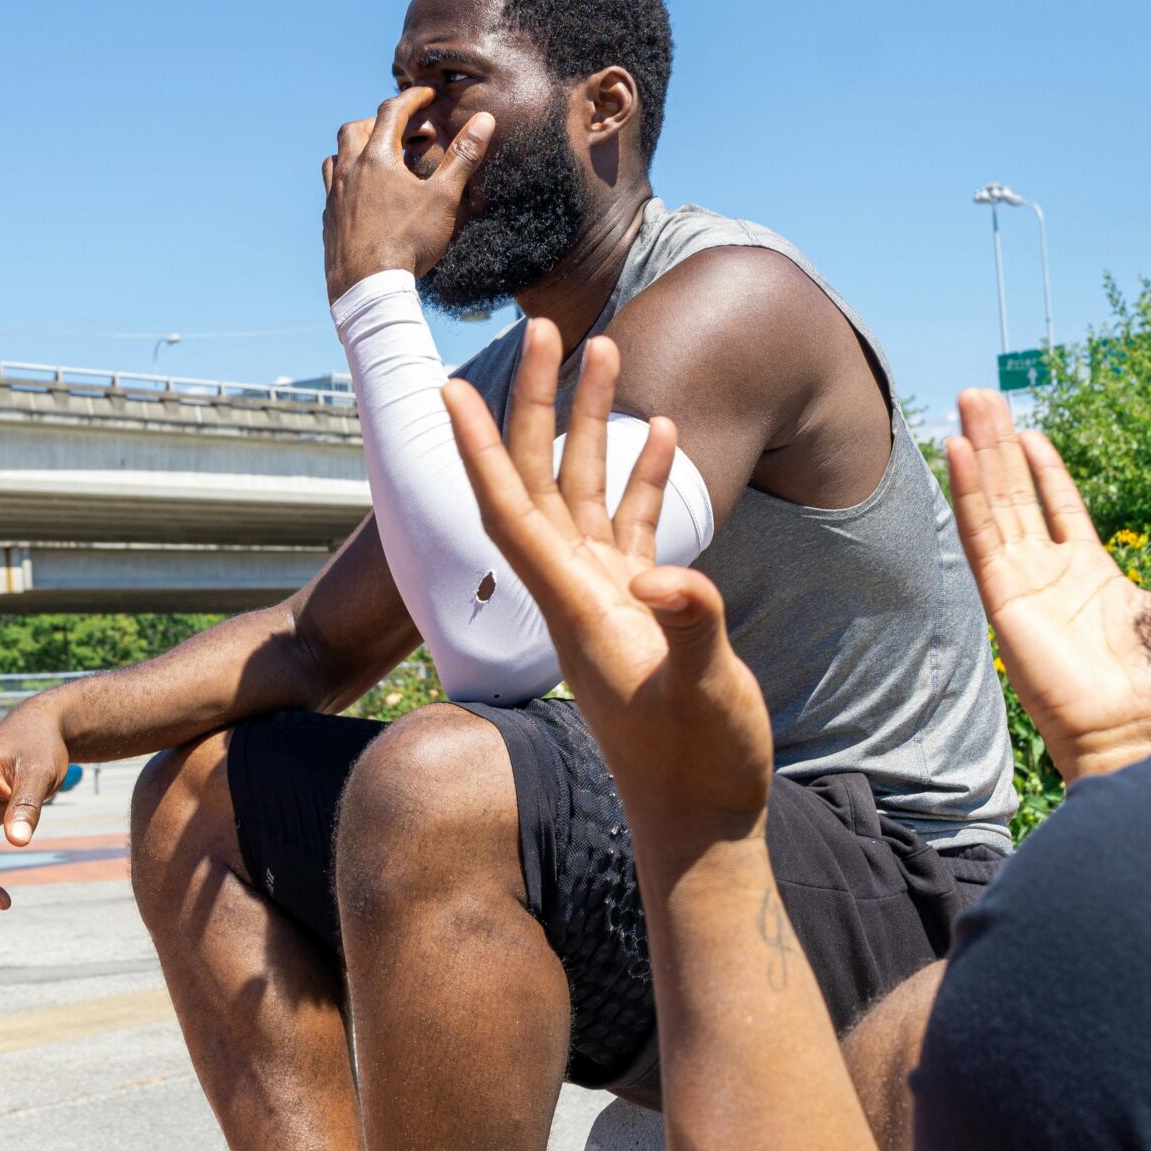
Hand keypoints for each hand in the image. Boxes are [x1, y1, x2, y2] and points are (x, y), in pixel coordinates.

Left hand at [321, 86, 492, 299]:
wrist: (368, 286)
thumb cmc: (408, 242)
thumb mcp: (443, 197)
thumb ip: (463, 157)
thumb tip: (484, 120)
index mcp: (377, 158)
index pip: (392, 112)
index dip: (412, 98)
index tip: (427, 94)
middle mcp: (349, 171)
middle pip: (355, 129)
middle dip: (379, 122)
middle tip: (404, 131)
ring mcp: (334, 196)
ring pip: (336, 156)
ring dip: (356, 149)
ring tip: (378, 158)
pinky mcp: (328, 220)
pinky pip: (332, 188)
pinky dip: (348, 179)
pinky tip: (362, 196)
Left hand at [441, 319, 776, 838]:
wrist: (702, 826)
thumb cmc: (700, 765)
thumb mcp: (699, 693)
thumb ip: (688, 629)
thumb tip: (666, 580)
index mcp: (576, 605)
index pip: (511, 511)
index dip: (478, 447)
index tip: (448, 386)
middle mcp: (577, 592)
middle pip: (544, 479)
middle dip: (541, 401)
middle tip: (544, 324)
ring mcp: (608, 599)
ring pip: (589, 491)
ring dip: (596, 422)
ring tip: (609, 348)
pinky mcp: (642, 611)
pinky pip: (635, 527)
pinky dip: (646, 478)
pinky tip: (663, 433)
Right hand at [947, 388, 1150, 781]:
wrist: (1131, 730)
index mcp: (1089, 572)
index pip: (1059, 505)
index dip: (1043, 466)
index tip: (1029, 428)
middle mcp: (1050, 573)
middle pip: (1018, 492)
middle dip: (1002, 441)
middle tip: (981, 395)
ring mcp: (1022, 583)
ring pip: (996, 503)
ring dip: (981, 451)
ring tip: (967, 403)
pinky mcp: (1003, 599)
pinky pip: (981, 536)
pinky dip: (968, 493)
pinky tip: (959, 452)